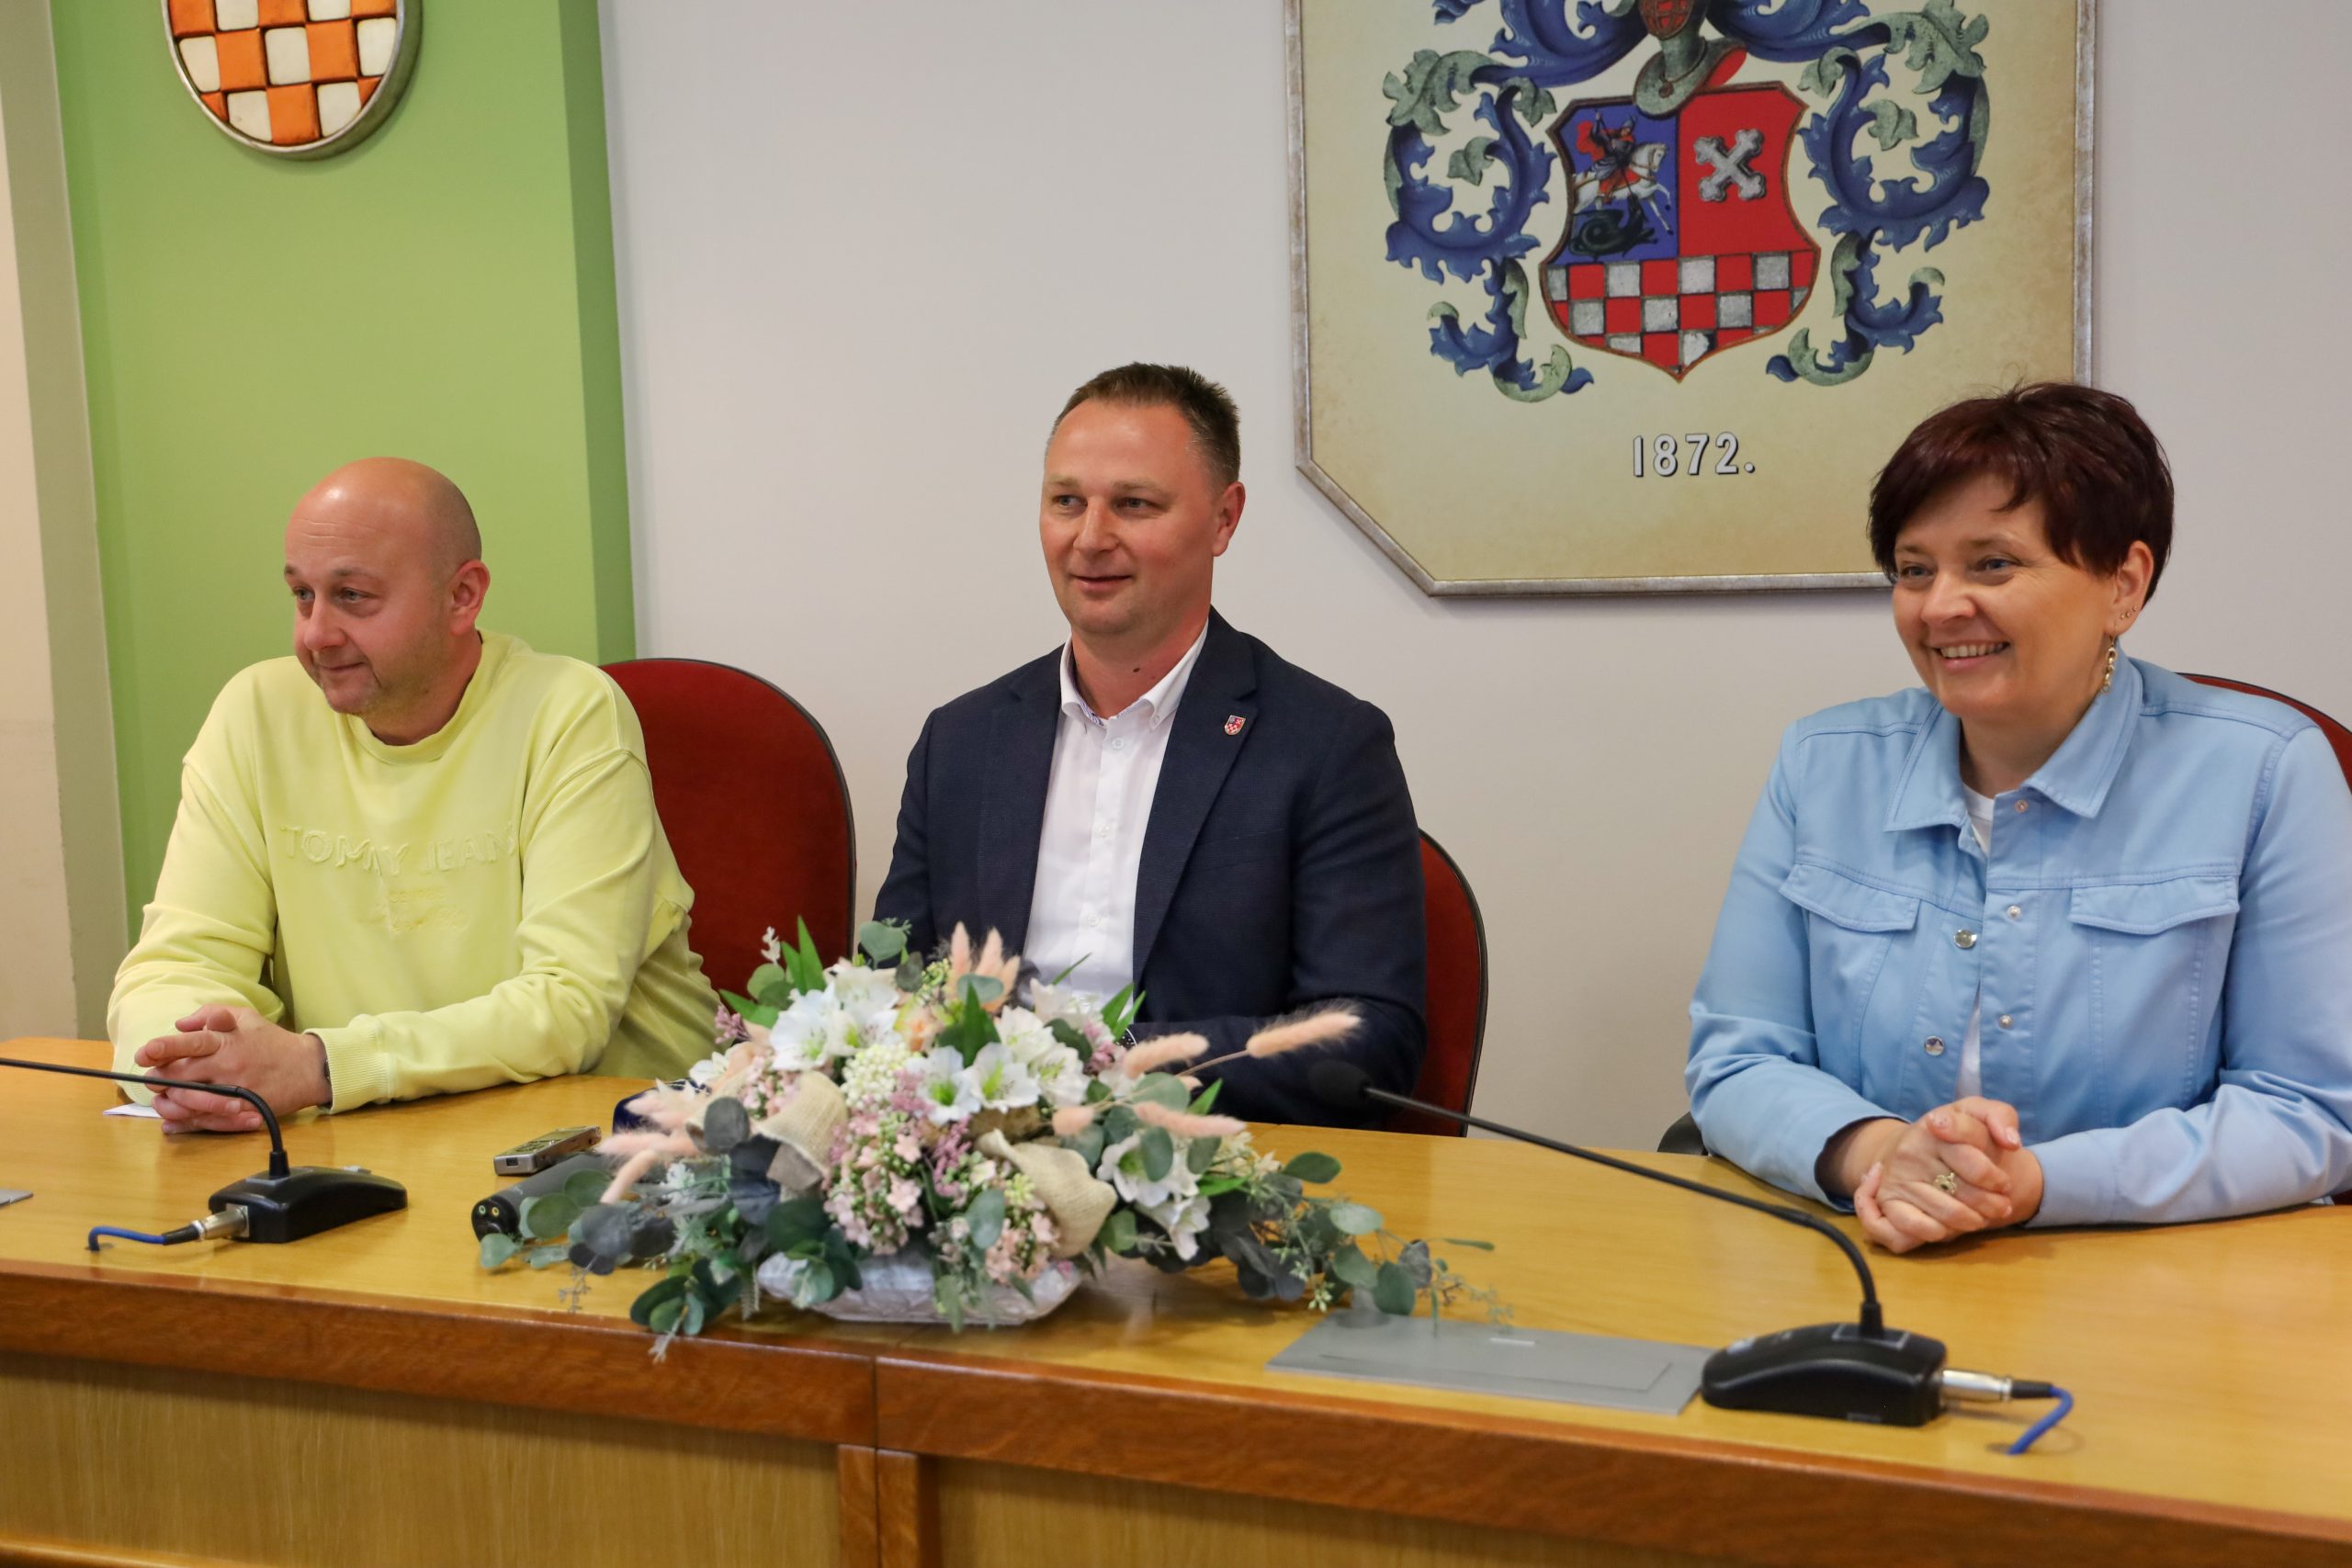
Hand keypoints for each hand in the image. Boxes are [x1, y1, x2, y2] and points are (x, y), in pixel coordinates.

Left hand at [135, 1006, 330, 1132]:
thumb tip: (180, 1024)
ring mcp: (236, 1091)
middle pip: (183, 1075)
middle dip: (161, 1079)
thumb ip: (211, 1014)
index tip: (144, 1054)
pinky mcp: (242, 1111)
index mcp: (228, 1041)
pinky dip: (186, 1122)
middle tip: (154, 1081)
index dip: (165, 1048)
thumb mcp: (246, 1017)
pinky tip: (174, 1120)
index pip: (191, 1043)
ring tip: (165, 1099)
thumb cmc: (271, 1041)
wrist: (309, 1068)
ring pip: (190, 1101)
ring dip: (171, 1102)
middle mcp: (229, 1066)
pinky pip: (207, 1120)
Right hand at [1851, 1098, 2042, 1252]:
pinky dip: (1939, 1232)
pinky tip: (1949, 1226)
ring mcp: (1897, 1177)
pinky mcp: (1887, 1201)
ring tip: (1981, 1217)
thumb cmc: (1956, 1137)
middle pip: (1964, 1189)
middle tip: (2001, 1206)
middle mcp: (1911, 1149)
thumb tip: (2011, 1142)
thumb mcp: (1978, 1114)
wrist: (1912, 1149)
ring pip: (1947, 1213)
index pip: (1972, 1157)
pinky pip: (1916, 1227)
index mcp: (1935, 1125)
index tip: (2003, 1183)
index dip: (1993, 1177)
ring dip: (1972, 1221)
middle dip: (1991, 1203)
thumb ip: (2000, 1116)